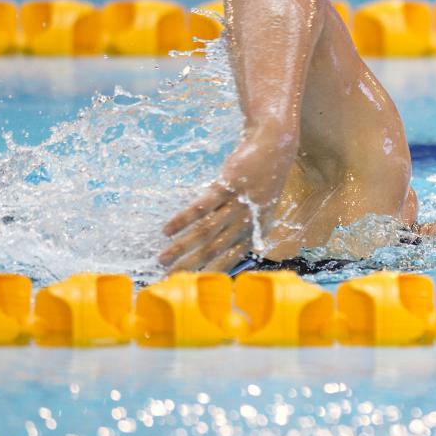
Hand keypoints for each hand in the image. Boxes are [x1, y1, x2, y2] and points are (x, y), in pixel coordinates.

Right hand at [158, 139, 288, 271]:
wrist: (273, 149)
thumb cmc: (265, 182)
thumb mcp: (263, 212)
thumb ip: (250, 232)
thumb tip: (238, 253)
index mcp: (255, 231)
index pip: (232, 258)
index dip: (212, 272)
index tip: (193, 285)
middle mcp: (246, 222)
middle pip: (214, 250)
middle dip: (191, 266)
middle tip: (170, 279)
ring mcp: (236, 205)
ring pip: (205, 232)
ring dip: (182, 247)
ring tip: (162, 259)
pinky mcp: (226, 186)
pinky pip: (201, 207)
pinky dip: (182, 220)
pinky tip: (167, 231)